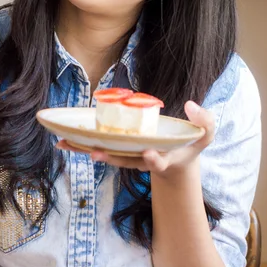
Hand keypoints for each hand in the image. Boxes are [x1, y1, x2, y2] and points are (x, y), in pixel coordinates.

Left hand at [56, 101, 213, 176]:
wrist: (177, 158)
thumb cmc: (189, 144)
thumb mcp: (204, 134)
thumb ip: (204, 122)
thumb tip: (190, 105)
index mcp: (164, 159)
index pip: (157, 162)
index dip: (153, 160)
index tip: (148, 153)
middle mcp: (142, 161)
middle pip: (124, 161)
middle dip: (110, 158)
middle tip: (96, 153)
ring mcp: (128, 157)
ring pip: (107, 155)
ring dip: (87, 151)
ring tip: (67, 145)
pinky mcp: (118, 151)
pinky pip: (99, 148)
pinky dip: (81, 146)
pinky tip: (62, 141)